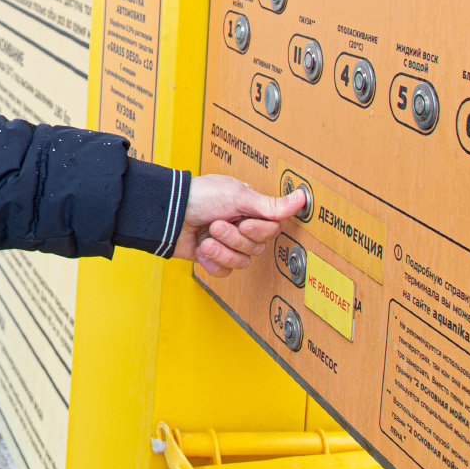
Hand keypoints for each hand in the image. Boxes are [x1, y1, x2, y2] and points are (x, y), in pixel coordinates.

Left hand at [173, 175, 304, 276]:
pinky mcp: (212, 258)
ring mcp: (225, 244)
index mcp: (249, 210)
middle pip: (256, 248)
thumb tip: (302, 198)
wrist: (167, 213)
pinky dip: (212, 264)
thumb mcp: (237, 195)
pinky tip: (201, 250)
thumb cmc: (199, 197)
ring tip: (206, 239)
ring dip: (221, 252)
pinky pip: (224, 273)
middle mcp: (240, 227)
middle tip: (216, 226)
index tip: (244, 223)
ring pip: (241, 263)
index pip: (271, 230)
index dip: (258, 231)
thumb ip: (270, 204)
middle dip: (233, 240)